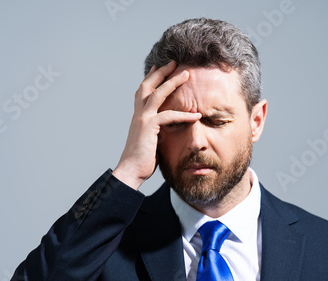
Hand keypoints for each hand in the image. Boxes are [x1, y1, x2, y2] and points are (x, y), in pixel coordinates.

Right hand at [113, 61, 200, 189]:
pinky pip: (168, 116)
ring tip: (186, 74)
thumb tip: (165, 129)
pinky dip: (183, 114)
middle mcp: (138, 114)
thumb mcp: (149, 140)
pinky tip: (196, 115)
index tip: (157, 67)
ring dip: (172, 82)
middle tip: (174, 62)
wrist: (131, 170)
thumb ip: (155, 130)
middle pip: (148, 86)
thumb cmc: (141, 159)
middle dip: (161, 73)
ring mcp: (142, 119)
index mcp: (138, 116)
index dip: (150, 78)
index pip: (143, 92)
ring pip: (158, 94)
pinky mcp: (149, 128)